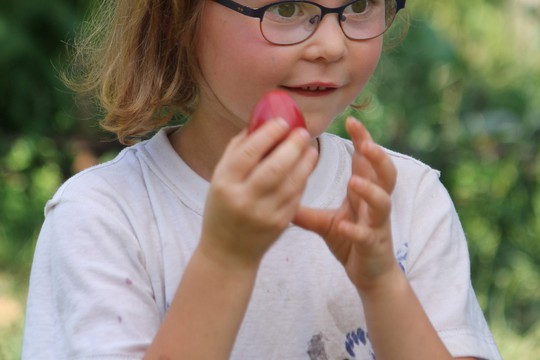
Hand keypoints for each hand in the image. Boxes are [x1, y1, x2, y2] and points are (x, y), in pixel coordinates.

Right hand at [199, 119, 317, 270]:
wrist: (228, 252)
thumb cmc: (223, 208)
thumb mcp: (220, 179)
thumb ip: (237, 150)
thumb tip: (260, 121)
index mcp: (224, 184)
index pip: (249, 153)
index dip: (269, 134)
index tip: (283, 122)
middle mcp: (243, 199)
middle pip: (275, 167)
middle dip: (293, 146)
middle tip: (302, 132)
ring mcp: (263, 214)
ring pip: (291, 182)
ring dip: (305, 162)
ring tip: (310, 148)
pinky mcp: (280, 225)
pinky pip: (296, 197)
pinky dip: (303, 179)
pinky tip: (306, 168)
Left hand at [294, 117, 398, 289]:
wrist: (369, 274)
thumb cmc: (350, 242)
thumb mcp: (325, 222)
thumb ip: (305, 208)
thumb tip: (277, 194)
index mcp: (364, 194)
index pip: (366, 162)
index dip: (363, 141)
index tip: (351, 121)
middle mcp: (375, 205)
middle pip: (386, 174)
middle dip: (378, 157)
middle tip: (365, 143)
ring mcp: (377, 224)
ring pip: (383, 201)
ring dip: (370, 190)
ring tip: (354, 180)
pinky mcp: (373, 245)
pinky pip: (367, 235)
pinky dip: (356, 230)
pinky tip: (343, 226)